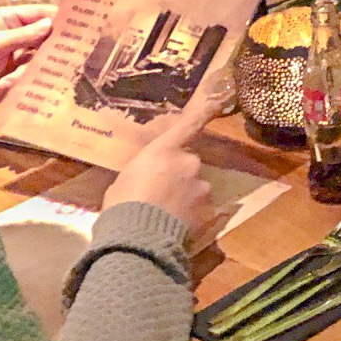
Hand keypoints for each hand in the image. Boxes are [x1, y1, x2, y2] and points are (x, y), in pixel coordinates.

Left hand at [0, 4, 55, 113]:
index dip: (60, 18)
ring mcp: (21, 56)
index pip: (41, 14)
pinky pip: (34, 76)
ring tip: (7, 80)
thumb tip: (50, 24)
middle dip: (51, 49)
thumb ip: (21, 35)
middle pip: (47, 38)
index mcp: (10, 20)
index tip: (80, 26)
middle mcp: (20, 36)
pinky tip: (2, 86)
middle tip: (62, 58)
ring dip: (28, 71)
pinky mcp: (21, 76)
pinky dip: (21, 82)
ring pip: (42, 60)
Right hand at [103, 95, 216, 227]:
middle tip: (159, 194)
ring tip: (164, 215)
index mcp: (164, 150)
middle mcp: (189, 163)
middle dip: (179, 175)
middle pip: (188, 164)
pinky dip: (191, 216)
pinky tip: (174, 227)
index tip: (218, 102)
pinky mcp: (209, 211)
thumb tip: (147, 177)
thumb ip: (144, 171)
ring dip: (186, 197)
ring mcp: (202, 187)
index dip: (204, 112)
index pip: (188, 125)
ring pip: (196, 188)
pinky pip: (201, 209)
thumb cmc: (121, 205)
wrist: (138, 239)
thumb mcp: (125, 179)